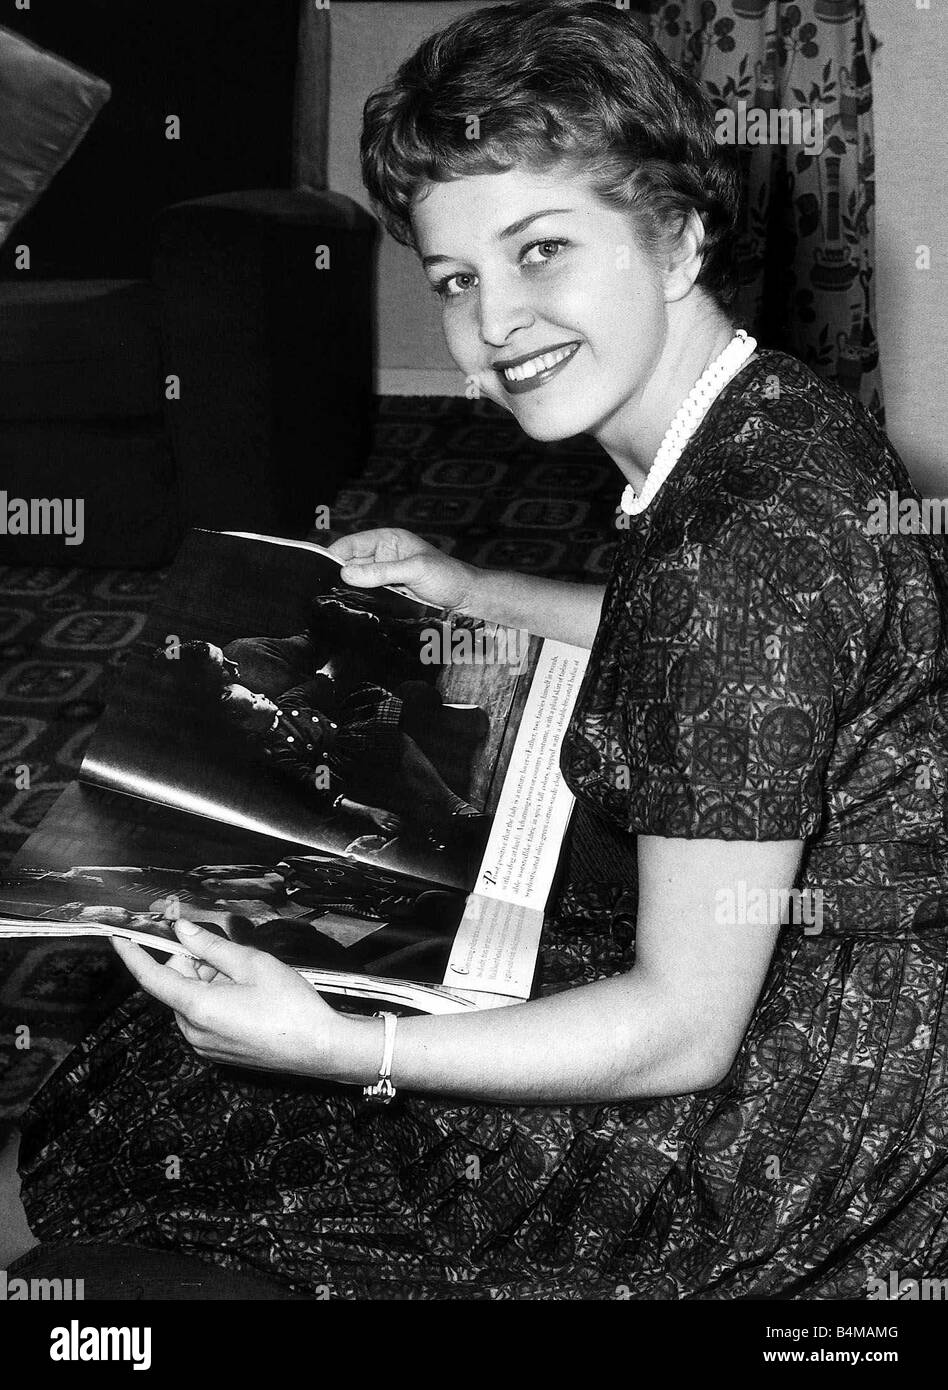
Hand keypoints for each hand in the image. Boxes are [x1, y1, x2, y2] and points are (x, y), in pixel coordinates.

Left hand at [111, 920, 346, 1075]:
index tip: (120, 937)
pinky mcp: (217, 1051)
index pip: (152, 978)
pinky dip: (217, 999)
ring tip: (250, 981)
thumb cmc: (291, 1006)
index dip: (134, 955)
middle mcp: (194, 1030)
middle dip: (197, 963)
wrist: (321, 1048)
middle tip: (232, 956)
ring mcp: (205, 1044)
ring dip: (210, 981)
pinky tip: (250, 998)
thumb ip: (211, 946)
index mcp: (198, 1007)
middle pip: (178, 983)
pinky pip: (204, 1016)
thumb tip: (183, 930)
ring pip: (192, 998)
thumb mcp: (253, 964)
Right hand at [328, 528, 478, 613]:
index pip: (351, 544)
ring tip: (332, 602)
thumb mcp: (414, 570)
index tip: (316, 569)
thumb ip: (381, 572)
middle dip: (338, 575)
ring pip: (357, 581)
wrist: (468, 599)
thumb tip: (346, 574)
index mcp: (388, 540)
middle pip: (350, 563)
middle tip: (321, 592)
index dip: (333, 555)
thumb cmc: (448, 577)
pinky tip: (351, 609)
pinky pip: (368, 595)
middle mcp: (383, 555)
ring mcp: (385, 575)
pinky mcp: (389, 594)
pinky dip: (360, 600)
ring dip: (348, 590)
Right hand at [365, 806, 401, 835]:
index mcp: (389, 814)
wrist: (371, 812)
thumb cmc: (379, 811)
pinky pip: (386, 828)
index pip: (397, 818)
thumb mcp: (385, 811)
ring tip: (398, 830)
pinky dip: (389, 830)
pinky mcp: (380, 824)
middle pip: (395, 822)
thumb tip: (396, 818)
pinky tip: (392, 831)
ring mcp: (384, 821)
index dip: (400, 821)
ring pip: (391, 826)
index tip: (403, 823)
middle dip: (399, 825)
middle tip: (402, 827)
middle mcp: (387, 818)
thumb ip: (390, 814)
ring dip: (395, 828)